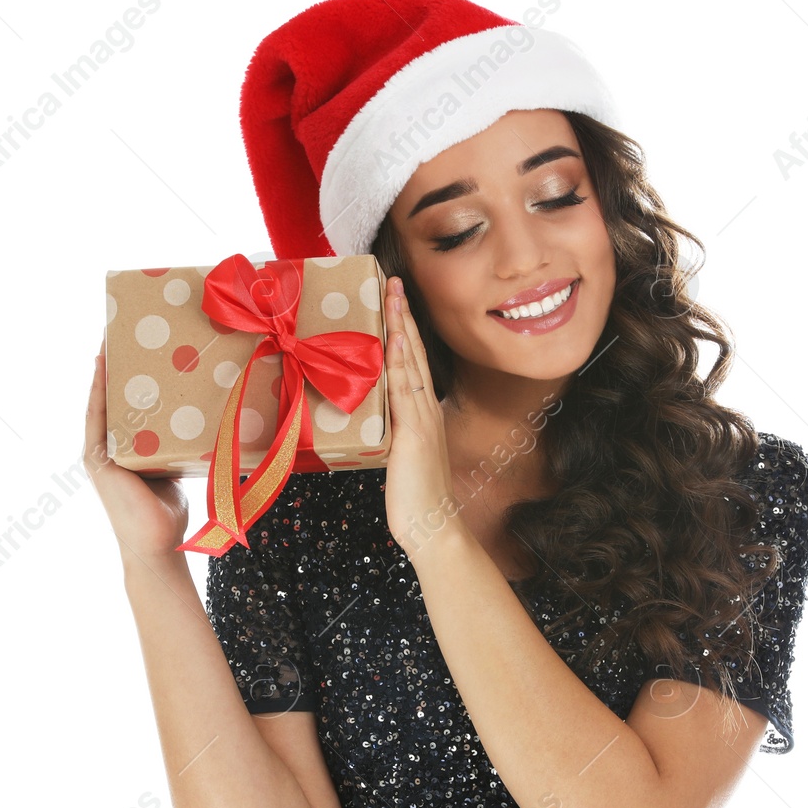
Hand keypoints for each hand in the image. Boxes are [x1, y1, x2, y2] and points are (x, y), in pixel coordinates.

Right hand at [83, 336, 191, 564]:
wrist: (158, 544)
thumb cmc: (169, 511)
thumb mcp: (176, 465)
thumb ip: (177, 444)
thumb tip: (206, 420)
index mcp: (125, 447)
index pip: (124, 403)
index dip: (126, 374)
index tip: (134, 344)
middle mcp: (108, 445)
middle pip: (111, 397)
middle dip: (115, 364)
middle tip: (122, 330)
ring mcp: (99, 450)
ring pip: (100, 400)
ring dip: (103, 368)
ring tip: (109, 336)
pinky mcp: (97, 458)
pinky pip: (96, 416)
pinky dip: (98, 389)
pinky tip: (101, 364)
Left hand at [382, 277, 462, 561]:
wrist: (434, 528)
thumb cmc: (415, 498)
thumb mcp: (399, 456)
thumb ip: (390, 433)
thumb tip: (374, 420)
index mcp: (422, 413)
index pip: (411, 361)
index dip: (403, 329)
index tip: (393, 299)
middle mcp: (425, 409)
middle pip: (414, 352)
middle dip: (402, 315)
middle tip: (392, 280)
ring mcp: (422, 420)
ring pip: (410, 363)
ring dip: (400, 327)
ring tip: (392, 295)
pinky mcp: (413, 435)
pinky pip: (405, 391)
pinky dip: (400, 364)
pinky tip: (395, 341)